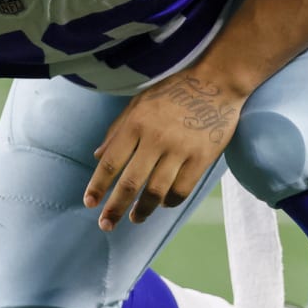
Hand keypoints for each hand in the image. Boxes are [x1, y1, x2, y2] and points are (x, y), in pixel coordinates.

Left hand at [84, 72, 243, 230]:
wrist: (217, 82)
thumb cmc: (174, 91)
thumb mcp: (140, 103)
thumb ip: (118, 130)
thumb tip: (97, 156)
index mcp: (137, 123)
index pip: (110, 162)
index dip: (98, 186)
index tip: (90, 202)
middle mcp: (156, 138)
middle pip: (130, 183)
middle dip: (115, 208)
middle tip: (106, 224)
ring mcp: (180, 150)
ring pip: (156, 192)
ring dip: (142, 210)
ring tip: (135, 218)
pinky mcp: (202, 158)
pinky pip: (181, 190)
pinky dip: (169, 202)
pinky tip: (163, 204)